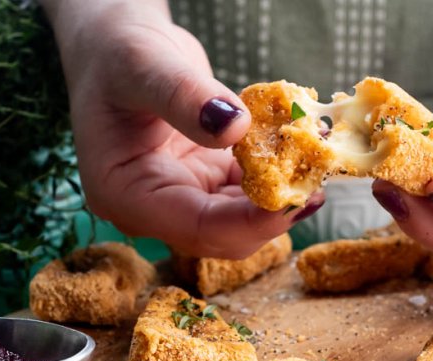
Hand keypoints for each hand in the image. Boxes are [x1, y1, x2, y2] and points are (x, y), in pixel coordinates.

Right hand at [42, 0, 312, 258]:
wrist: (120, 53)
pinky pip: (246, 196)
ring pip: (241, 222)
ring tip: (313, 160)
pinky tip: (297, 151)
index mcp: (126, 195)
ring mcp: (182, 200)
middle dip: (273, 213)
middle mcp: (155, 210)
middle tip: (315, 179)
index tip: (296, 198)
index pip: (196, 228)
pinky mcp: (206, 186)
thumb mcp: (142, 65)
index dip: (250, 222)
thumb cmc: (117, 56)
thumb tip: (236, 127)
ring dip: (280, 197)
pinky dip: (275, 177)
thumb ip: (183, 96)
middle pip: (224, 235)